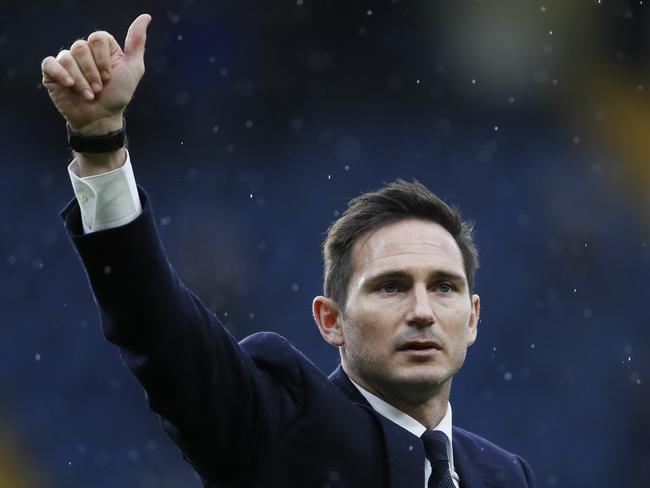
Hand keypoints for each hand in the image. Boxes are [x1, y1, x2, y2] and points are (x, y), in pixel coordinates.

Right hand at [41, 14, 150, 134]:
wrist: (101, 118)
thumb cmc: (118, 94)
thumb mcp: (133, 69)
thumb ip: (137, 42)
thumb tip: (145, 16)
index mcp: (101, 47)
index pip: (97, 38)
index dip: (103, 59)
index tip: (109, 76)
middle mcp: (83, 51)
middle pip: (81, 47)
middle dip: (93, 72)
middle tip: (99, 88)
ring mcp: (66, 61)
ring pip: (68, 57)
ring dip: (82, 80)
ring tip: (89, 95)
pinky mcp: (52, 72)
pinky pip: (50, 63)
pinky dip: (62, 75)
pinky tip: (70, 86)